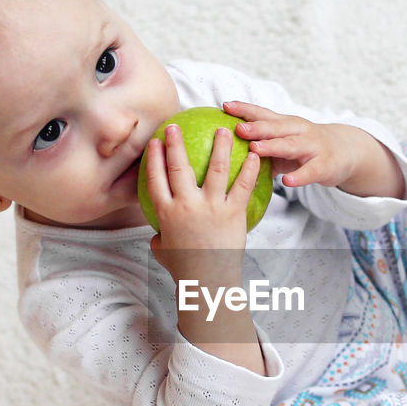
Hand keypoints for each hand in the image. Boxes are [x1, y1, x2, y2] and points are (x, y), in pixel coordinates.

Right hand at [144, 123, 260, 281]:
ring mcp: (210, 207)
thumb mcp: (164, 251)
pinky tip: (253, 155)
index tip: (154, 142)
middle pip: (178, 167)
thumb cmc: (186, 267)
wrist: (209, 280)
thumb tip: (157, 235)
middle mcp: (186, 205)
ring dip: (219, 146)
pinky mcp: (233, 212)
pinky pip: (242, 186)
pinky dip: (248, 169)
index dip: (153, 158)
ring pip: (215, 169)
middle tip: (175, 126)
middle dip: (175, 143)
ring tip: (224, 131)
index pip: (155, 178)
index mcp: (166, 212)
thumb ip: (160, 237)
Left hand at [223, 101, 404, 198]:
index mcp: (286, 124)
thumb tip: (228, 152)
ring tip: (255, 149)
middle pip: (275, 127)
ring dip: (273, 146)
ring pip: (291, 145)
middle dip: (256, 127)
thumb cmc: (305, 149)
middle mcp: (299, 131)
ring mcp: (313, 147)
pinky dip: (298, 176)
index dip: (245, 109)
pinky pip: (309, 171)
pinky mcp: (324, 165)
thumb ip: (261, 146)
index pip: (263, 113)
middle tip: (238, 129)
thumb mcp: (284, 143)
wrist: (344, 152)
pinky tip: (286, 182)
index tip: (225, 106)